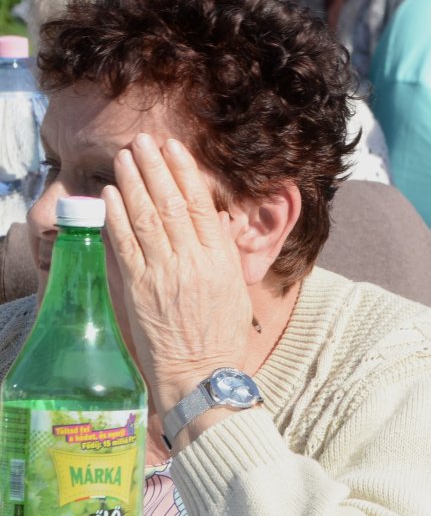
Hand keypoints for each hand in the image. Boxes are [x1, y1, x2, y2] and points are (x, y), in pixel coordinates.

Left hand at [101, 135, 251, 408]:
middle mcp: (193, 261)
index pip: (202, 205)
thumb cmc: (222, 336)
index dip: (185, 173)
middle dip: (156, 168)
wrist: (203, 374)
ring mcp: (164, 274)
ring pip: (146, 218)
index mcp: (222, 260)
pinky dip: (116, 218)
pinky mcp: (138, 289)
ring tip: (125, 158)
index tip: (175, 149)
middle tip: (143, 141)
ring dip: (133, 183)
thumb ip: (221, 254)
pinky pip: (125, 246)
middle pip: (171, 204)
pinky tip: (110, 195)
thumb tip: (211, 224)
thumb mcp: (235, 289)